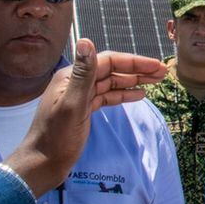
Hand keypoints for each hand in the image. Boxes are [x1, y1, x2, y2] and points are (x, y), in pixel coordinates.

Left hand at [5, 39, 166, 196]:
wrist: (42, 164)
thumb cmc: (55, 137)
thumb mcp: (72, 105)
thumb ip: (82, 74)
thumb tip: (86, 40)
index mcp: (71, 76)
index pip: (107, 61)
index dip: (133, 62)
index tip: (155, 65)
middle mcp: (76, 82)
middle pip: (112, 70)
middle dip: (137, 70)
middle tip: (162, 72)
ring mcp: (80, 96)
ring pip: (111, 83)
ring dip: (133, 81)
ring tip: (155, 82)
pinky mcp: (84, 110)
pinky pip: (107, 97)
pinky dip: (123, 95)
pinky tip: (138, 95)